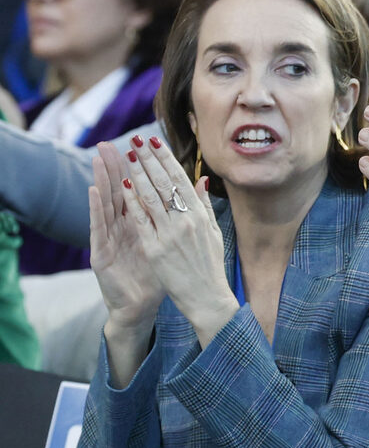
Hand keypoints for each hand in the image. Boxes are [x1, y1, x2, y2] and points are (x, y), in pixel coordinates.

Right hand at [88, 141, 163, 332]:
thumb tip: (196, 191)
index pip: (140, 190)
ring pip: (105, 204)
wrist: (141, 305)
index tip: (142, 145)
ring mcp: (110, 238)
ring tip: (99, 157)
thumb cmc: (159, 276)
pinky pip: (98, 227)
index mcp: (142, 223)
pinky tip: (93, 190)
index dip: (141, 168)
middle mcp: (123, 227)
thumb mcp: (171, 244)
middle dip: (116, 167)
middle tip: (110, 142)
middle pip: (119, 192)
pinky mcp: (101, 252)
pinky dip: (95, 208)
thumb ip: (180, 217)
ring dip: (101, 180)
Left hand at [119, 135, 234, 341]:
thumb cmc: (210, 266)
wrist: (207, 298)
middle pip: (163, 183)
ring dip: (136, 174)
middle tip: (133, 141)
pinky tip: (123, 186)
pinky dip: (132, 202)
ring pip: (150, 197)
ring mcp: (170, 234)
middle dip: (147, 159)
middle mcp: (186, 221)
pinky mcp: (156, 249)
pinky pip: (141, 220)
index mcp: (199, 215)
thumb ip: (204, 205)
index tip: (152, 142)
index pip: (179, 179)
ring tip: (125, 157)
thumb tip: (200, 180)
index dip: (164, 158)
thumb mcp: (213, 233)